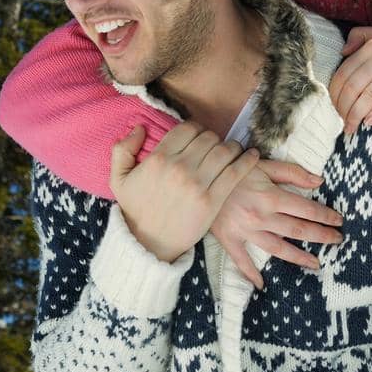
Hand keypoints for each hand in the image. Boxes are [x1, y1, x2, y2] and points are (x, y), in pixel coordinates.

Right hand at [109, 122, 262, 262]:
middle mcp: (179, 167)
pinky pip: (236, 172)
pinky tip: (252, 155)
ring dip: (232, 147)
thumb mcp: (119, 179)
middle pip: (209, 137)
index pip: (188, 128)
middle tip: (216, 146)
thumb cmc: (136, 210)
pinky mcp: (212, 200)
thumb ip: (122, 150)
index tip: (200, 137)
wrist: (149, 244)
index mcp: (158, 158)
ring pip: (224, 150)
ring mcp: (197, 184)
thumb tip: (140, 128)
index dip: (197, 129)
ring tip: (233, 151)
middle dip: (214, 139)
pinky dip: (247, 160)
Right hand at [210, 159, 344, 288]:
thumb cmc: (234, 168)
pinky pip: (241, 260)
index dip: (325, 216)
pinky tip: (261, 285)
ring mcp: (246, 231)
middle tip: (338, 241)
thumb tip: (319, 180)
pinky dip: (251, 274)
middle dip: (321, 236)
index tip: (338, 221)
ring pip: (277, 248)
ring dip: (299, 258)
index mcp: (271, 196)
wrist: (200, 177)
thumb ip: (292, 172)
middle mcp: (261, 216)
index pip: (306, 209)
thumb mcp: (263, 164)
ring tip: (315, 264)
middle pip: (298, 230)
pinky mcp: (229, 239)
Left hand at [329, 25, 371, 134]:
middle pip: (355, 86)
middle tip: (340, 120)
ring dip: (356, 115)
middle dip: (343, 107)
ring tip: (350, 127)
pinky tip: (368, 122)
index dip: (335, 91)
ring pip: (371, 96)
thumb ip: (359, 36)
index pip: (345, 72)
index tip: (332, 104)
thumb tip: (342, 52)